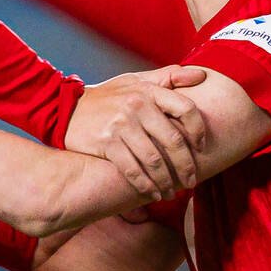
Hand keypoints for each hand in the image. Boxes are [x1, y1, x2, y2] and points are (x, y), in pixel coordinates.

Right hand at [65, 66, 210, 200]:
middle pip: (173, 141)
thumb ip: (169, 76)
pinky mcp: (107, 143)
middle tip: (191, 180)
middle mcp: (137, 106)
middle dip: (186, 165)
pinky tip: (153, 194)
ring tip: (173, 192)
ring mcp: (121, 125)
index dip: (199, 130)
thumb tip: (202, 76)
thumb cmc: (109, 96)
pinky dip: (146, 186)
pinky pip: (132, 170)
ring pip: (154, 160)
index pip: (186, 109)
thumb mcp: (137, 80)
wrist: (67, 107)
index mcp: (149, 91)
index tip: (201, 147)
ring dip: (167, 181)